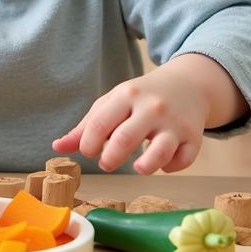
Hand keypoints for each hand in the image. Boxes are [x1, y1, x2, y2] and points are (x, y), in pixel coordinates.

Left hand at [51, 54, 245, 174]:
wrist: (189, 84)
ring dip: (144, 166)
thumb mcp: (113, 103)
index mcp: (127, 95)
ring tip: (137, 167)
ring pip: (159, 152)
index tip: (89, 151)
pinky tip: (162, 163)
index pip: (100, 123)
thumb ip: (86, 126)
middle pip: (124, 140)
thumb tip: (56, 147)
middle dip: (110, 159)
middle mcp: (151, 107)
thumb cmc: (142, 98)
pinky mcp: (194, 137)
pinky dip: (171, 167)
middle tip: (107, 163)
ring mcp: (174, 123)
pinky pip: (182, 160)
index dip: (89, 144)